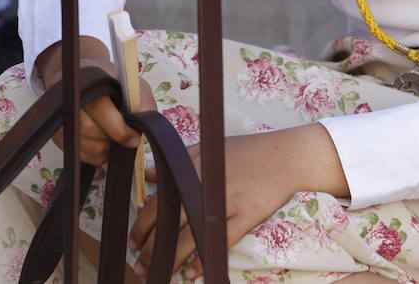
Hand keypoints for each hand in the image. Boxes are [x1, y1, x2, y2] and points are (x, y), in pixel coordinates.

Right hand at [36, 37, 156, 164]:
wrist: (85, 78)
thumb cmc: (113, 83)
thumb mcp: (133, 84)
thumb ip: (143, 99)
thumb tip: (145, 120)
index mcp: (87, 82)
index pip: (99, 108)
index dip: (118, 128)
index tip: (134, 139)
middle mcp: (68, 100)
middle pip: (88, 129)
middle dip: (112, 139)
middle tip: (127, 138)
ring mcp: (60, 119)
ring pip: (84, 146)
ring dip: (106, 149)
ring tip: (116, 139)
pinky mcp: (58, 136)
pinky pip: (80, 156)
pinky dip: (97, 156)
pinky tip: (105, 144)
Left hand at [128, 125, 348, 278]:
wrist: (284, 154)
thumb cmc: (246, 151)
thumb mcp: (207, 148)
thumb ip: (177, 161)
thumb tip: (149, 175)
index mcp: (192, 167)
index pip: (159, 199)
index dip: (143, 223)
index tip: (134, 240)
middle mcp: (204, 184)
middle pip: (170, 221)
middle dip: (153, 246)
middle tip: (141, 265)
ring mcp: (225, 200)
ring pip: (191, 235)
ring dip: (174, 258)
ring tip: (162, 273)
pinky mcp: (246, 215)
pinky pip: (220, 241)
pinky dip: (206, 258)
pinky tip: (194, 272)